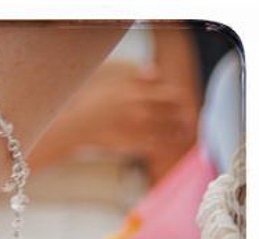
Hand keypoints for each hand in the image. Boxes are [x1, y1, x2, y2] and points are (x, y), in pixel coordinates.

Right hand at [64, 60, 195, 164]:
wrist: (71, 125)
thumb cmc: (87, 99)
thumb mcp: (108, 75)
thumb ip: (134, 72)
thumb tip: (154, 72)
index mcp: (137, 90)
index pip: (172, 94)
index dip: (180, 101)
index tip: (180, 105)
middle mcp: (140, 108)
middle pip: (174, 113)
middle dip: (184, 117)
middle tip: (187, 121)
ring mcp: (136, 127)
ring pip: (169, 130)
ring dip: (178, 133)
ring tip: (181, 135)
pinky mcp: (130, 144)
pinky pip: (155, 145)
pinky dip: (163, 145)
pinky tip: (165, 146)